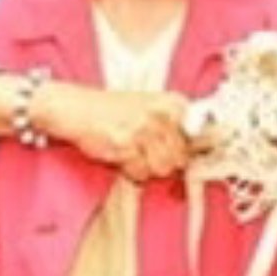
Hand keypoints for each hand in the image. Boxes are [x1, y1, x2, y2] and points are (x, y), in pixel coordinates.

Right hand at [40, 82, 192, 182]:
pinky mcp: (127, 144)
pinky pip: (140, 173)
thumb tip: (199, 153)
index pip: (202, 137)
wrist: (73, 107)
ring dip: (146, 167)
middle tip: (144, 152)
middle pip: (181, 158)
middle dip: (163, 162)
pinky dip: (129, 170)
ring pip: (162, 168)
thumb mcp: (148, 108)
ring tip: (130, 152)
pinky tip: (118, 154)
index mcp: (173, 103)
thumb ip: (174, 128)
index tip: (188, 157)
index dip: (193, 152)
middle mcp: (162, 113)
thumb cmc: (109, 110)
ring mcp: (145, 128)